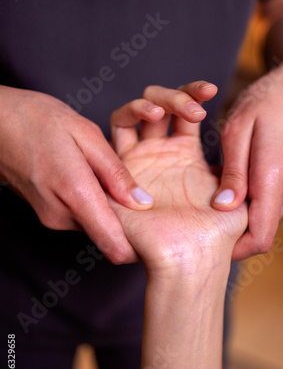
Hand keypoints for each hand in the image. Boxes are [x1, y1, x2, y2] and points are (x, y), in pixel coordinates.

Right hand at [0, 86, 160, 263]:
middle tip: (144, 197)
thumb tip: (143, 203)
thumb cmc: (37, 120)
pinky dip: (95, 205)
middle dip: (130, 224)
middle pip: (109, 237)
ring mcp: (53, 218)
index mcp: (76, 194)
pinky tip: (97, 180)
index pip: (115, 246)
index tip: (159, 234)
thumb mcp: (86, 135)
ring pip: (96, 226)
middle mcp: (62, 216)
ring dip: (111, 211)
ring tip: (117, 181)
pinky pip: (82, 217)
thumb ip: (116, 173)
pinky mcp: (49, 214)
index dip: (140, 248)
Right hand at [108, 81, 247, 278]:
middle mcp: (160, 153)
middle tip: (196, 107)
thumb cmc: (218, 231)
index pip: (186, 111)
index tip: (211, 89)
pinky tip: (154, 116)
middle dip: (176, 94)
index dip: (194, 93)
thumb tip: (249, 147)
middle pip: (161, 105)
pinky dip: (132, 112)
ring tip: (172, 109)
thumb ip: (239, 169)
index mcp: (185, 155)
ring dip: (154, 99)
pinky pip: (118, 128)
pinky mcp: (122, 166)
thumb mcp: (238, 193)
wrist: (191, 255)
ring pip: (138, 111)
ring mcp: (140, 158)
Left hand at [211, 54, 282, 259]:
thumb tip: (223, 208)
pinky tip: (226, 187)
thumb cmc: (267, 100)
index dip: (232, 250)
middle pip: (260, 234)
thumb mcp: (239, 130)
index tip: (203, 245)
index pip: (259, 238)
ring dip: (237, 219)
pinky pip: (266, 204)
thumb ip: (233, 172)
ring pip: (262, 220)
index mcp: (273, 180)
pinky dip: (246, 204)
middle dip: (230, 236)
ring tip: (207, 205)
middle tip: (197, 226)